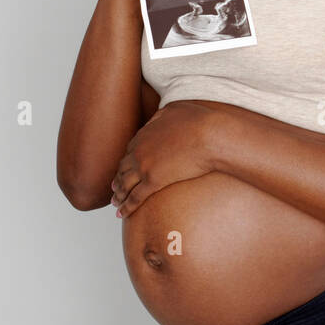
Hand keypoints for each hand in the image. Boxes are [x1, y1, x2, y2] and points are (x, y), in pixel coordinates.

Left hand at [110, 101, 216, 216]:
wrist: (209, 135)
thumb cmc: (199, 121)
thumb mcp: (174, 110)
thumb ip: (160, 116)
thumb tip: (155, 118)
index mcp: (143, 135)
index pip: (129, 151)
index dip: (126, 162)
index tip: (125, 169)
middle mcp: (139, 151)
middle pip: (123, 169)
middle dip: (118, 180)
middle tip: (115, 189)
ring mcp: (145, 167)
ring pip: (125, 185)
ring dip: (119, 196)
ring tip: (116, 204)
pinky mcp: (154, 181)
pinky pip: (135, 197)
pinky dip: (127, 206)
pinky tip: (122, 214)